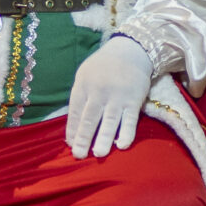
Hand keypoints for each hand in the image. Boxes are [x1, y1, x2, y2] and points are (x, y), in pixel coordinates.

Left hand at [65, 35, 153, 158]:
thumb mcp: (84, 75)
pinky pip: (130, 119)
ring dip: (104, 139)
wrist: (130, 51)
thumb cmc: (103, 67)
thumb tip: (73, 126)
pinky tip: (122, 145)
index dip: (72, 129)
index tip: (71, 144)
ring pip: (110, 121)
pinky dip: (127, 133)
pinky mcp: (134, 100)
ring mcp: (118, 96)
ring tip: (99, 153)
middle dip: (84, 138)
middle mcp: (99, 91)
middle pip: (90, 118)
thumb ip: (80, 97)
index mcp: (83, 85)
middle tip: (79, 155)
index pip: (75, 111)